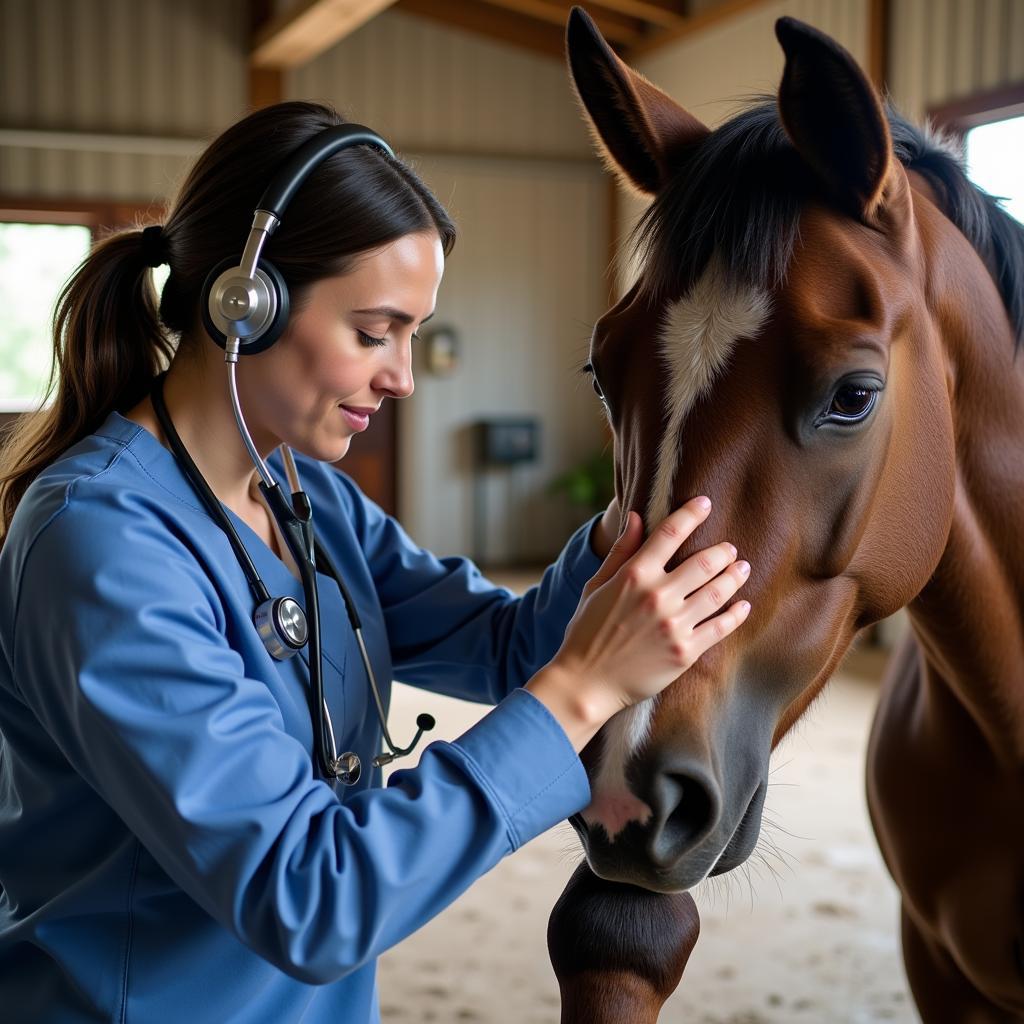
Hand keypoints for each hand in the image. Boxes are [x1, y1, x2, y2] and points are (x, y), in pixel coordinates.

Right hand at [527, 497, 750, 749]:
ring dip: (735, 576)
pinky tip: (743, 605)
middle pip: (704, 562)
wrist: (586, 683)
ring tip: (742, 569)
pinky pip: (721, 627)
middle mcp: (657, 596)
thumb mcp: (596, 586)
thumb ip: (620, 552)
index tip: (705, 503)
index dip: (691, 514)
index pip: (669, 533)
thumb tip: (636, 517)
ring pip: (718, 592)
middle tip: (730, 549)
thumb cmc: (586, 632)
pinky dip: (736, 613)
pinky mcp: (685, 652)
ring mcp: (673, 625)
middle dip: (723, 551)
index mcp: (634, 575)